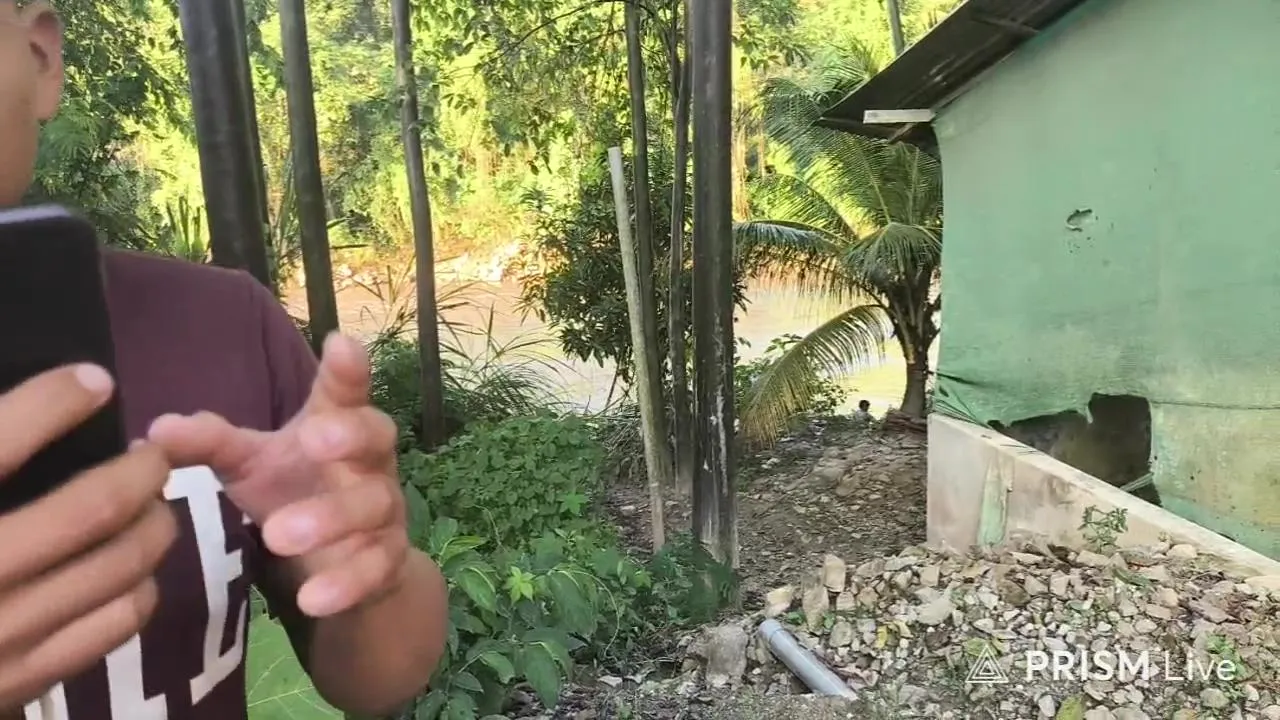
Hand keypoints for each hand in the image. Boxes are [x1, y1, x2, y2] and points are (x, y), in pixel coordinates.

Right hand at [0, 365, 175, 711]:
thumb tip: (37, 403)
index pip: (2, 443)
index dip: (58, 400)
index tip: (92, 382)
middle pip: (93, 509)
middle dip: (139, 470)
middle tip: (150, 455)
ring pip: (119, 566)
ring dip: (152, 525)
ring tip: (153, 504)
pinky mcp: (17, 684)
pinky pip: (114, 625)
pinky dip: (139, 587)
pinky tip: (130, 570)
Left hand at [148, 333, 407, 618]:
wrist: (343, 567)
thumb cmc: (295, 493)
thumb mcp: (250, 466)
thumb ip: (209, 444)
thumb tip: (151, 432)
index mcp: (337, 426)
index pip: (345, 391)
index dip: (347, 369)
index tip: (340, 343)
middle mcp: (369, 462)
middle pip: (378, 434)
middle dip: (350, 433)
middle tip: (313, 438)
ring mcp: (385, 511)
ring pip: (374, 505)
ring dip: (331, 517)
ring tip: (278, 536)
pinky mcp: (389, 561)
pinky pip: (377, 568)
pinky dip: (347, 582)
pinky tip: (311, 598)